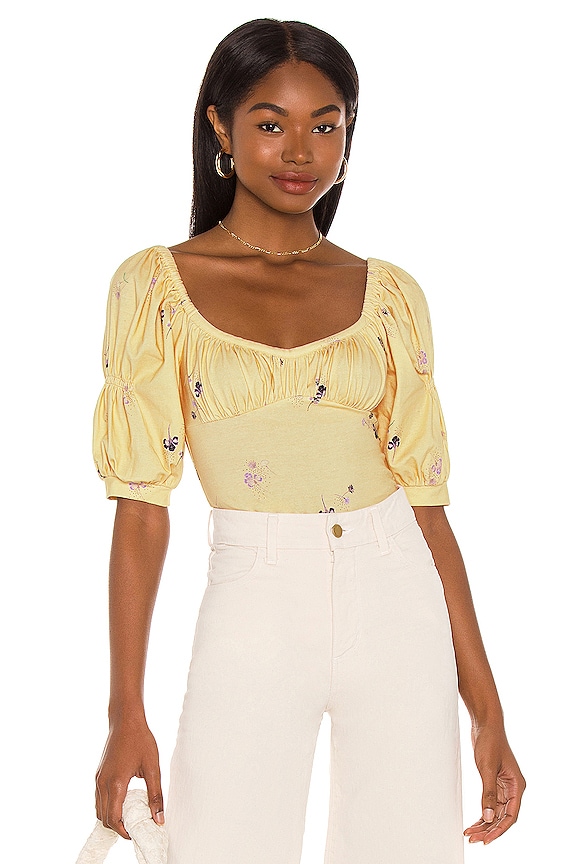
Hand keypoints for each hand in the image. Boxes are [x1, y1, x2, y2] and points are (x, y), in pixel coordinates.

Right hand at [95, 716, 163, 838]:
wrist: (125, 720)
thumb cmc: (140, 740)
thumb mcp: (152, 767)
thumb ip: (155, 795)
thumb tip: (158, 819)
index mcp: (115, 783)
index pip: (113, 819)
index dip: (124, 831)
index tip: (136, 834)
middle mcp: (102, 783)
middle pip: (104, 817)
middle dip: (118, 826)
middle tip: (135, 826)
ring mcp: (98, 778)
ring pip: (99, 809)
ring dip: (111, 817)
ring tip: (130, 816)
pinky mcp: (98, 774)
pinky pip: (99, 798)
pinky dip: (108, 806)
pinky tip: (123, 801)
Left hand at [464, 724, 525, 843]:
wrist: (485, 724)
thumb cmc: (489, 741)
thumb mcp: (487, 768)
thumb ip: (488, 793)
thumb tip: (488, 817)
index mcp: (517, 785)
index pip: (511, 815)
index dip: (499, 829)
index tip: (486, 839)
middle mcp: (513, 788)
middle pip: (503, 816)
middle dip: (489, 829)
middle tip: (473, 838)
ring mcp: (503, 786)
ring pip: (496, 811)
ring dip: (484, 823)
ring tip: (470, 833)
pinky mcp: (494, 782)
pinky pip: (490, 803)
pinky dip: (483, 813)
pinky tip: (474, 822)